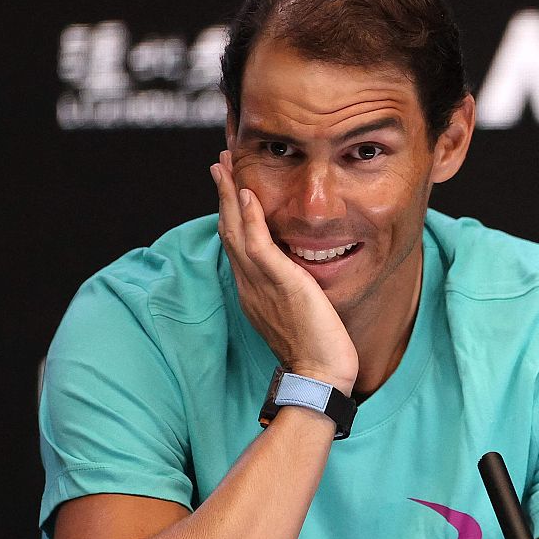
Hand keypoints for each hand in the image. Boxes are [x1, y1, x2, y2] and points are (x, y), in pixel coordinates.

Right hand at [212, 152, 357, 393]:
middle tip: (218, 163)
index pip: (237, 243)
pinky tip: (246, 192)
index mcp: (253, 290)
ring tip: (224, 164)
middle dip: (223, 195)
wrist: (319, 375)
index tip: (229, 187)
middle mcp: (249, 283)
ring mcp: (260, 283)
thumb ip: (292, 289)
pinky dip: (250, 217)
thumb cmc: (315, 349)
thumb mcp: (299, 311)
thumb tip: (299, 276)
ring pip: (236, 230)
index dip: (230, 213)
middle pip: (229, 230)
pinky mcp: (280, 283)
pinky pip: (257, 244)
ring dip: (229, 194)